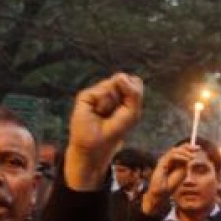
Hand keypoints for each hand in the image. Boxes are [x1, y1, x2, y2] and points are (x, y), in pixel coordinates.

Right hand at [65, 73, 143, 191]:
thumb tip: (120, 75)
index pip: (134, 81)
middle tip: (117, 112)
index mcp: (124, 94)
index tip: (128, 109)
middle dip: (126, 96)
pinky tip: (97, 112)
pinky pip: (102, 90)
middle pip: (125, 79)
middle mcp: (110, 90)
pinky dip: (103, 103)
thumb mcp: (132, 112)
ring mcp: (97, 92)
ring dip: (113, 102)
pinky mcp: (86, 96)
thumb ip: (133, 92)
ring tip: (105, 114)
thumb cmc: (115, 130)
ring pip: (113, 84)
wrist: (95, 145)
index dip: (134, 92)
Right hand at [141, 144, 196, 214]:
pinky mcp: (162, 162)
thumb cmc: (172, 184)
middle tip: (197, 148)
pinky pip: (172, 155)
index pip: (181, 150)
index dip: (190, 148)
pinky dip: (181, 156)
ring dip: (185, 152)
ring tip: (193, 157)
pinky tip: (187, 160)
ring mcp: (164, 159)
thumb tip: (192, 156)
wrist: (162, 192)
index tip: (198, 148)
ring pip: (175, 150)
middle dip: (188, 147)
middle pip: (178, 147)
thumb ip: (186, 163)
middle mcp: (169, 158)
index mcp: (174, 160)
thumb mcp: (183, 172)